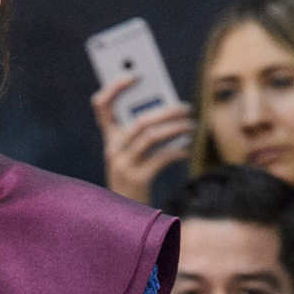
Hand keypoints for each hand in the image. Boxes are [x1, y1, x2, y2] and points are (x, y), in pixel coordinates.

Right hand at [91, 75, 196, 203]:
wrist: (125, 219)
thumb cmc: (134, 181)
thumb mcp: (132, 155)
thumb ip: (142, 134)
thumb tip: (169, 110)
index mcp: (109, 140)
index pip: (102, 106)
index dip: (115, 87)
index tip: (135, 75)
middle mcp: (112, 150)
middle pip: (139, 121)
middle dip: (166, 111)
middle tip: (186, 107)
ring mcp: (123, 166)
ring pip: (152, 137)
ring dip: (176, 128)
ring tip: (191, 125)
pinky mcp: (137, 180)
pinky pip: (161, 158)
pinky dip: (176, 151)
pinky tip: (186, 149)